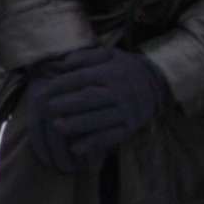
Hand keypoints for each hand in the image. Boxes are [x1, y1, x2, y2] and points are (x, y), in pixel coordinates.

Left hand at [24, 47, 173, 172]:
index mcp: (112, 73)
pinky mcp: (128, 128)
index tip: (46, 90)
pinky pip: (109, 138)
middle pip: (88, 99)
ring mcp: (125, 112)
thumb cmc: (124, 70)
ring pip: (97, 120)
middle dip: (66, 104)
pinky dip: (91, 144)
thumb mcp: (110, 56)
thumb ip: (86, 57)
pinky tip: (75, 147)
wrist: (156, 87)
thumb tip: (63, 64)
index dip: (61, 85)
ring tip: (57, 126)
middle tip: (49, 108)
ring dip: (75, 125)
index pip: (82, 79)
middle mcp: (120, 93)